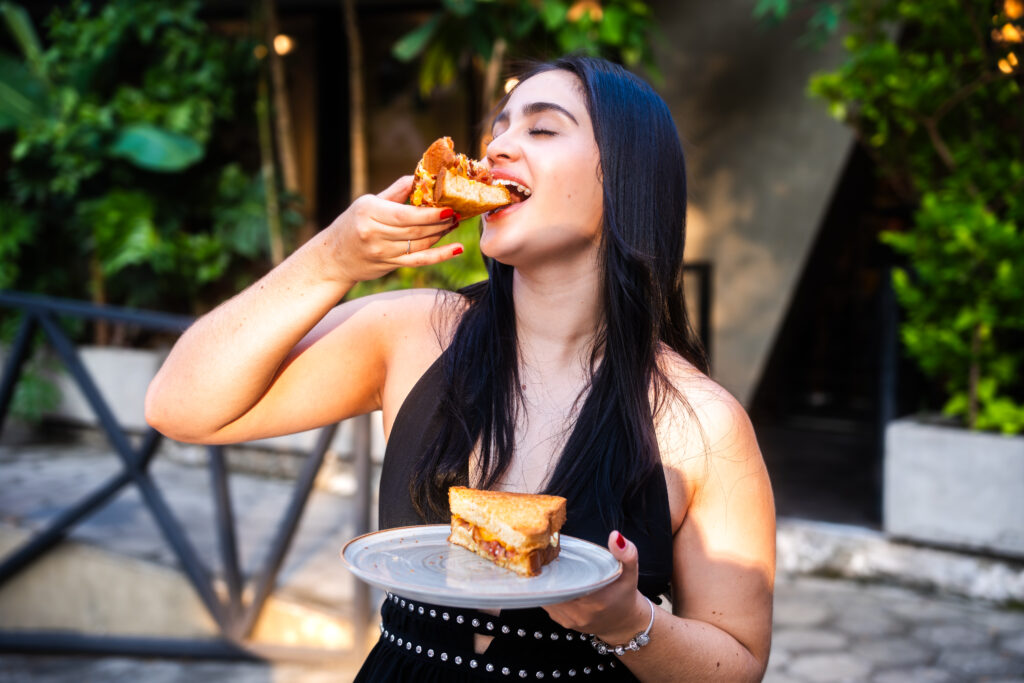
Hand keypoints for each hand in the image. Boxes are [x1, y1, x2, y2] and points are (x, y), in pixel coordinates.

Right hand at [320, 175, 462, 283]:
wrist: (333, 258)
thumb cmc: (352, 224)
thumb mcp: (368, 203)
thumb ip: (395, 192)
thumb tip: (421, 177)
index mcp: (368, 212)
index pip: (403, 215)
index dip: (429, 213)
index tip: (448, 208)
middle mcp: (373, 233)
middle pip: (414, 230)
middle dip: (439, 222)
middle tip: (457, 213)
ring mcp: (381, 252)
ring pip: (419, 245)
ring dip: (440, 234)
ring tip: (454, 224)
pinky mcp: (389, 265)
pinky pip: (419, 261)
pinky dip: (440, 255)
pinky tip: (456, 249)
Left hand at [543, 530, 650, 642]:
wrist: (623, 622)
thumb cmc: (624, 595)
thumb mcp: (629, 572)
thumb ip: (626, 553)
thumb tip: (615, 537)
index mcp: (596, 601)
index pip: (566, 584)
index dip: (556, 569)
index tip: (552, 556)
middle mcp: (581, 614)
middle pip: (554, 590)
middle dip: (549, 574)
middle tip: (547, 558)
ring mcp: (570, 620)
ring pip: (548, 598)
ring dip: (546, 584)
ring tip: (547, 568)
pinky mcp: (564, 622)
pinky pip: (549, 605)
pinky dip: (548, 592)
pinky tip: (553, 582)